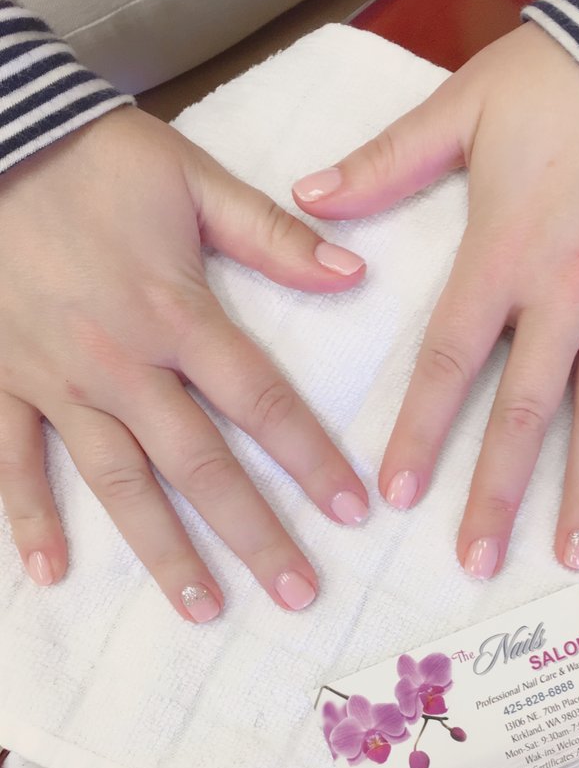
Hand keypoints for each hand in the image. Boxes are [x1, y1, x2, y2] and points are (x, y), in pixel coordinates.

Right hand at [0, 107, 368, 618]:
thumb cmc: (95, 159)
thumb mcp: (193, 180)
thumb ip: (272, 235)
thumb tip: (353, 274)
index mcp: (177, 314)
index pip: (261, 401)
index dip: (311, 459)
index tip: (352, 513)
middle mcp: (122, 364)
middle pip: (199, 464)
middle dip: (253, 533)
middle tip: (297, 595)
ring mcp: (57, 380)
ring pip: (118, 481)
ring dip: (162, 550)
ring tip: (202, 608)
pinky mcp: (2, 379)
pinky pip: (13, 458)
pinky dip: (29, 516)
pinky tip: (51, 573)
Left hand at [293, 22, 578, 576]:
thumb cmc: (562, 80)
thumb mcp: (464, 109)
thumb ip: (386, 162)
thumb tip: (308, 194)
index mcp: (503, 258)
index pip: (451, 361)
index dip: (421, 430)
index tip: (399, 495)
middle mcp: (567, 296)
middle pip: (527, 411)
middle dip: (499, 490)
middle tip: (478, 561)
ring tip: (574, 553)